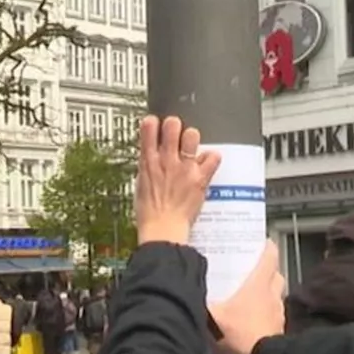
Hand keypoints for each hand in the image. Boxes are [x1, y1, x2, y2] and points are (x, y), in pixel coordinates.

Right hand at [135, 115, 221, 244]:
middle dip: (175, 126)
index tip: (156, 124)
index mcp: (148, 162)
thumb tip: (153, 158)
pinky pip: (213, 156)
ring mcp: (185, 168)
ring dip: (192, 138)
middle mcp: (167, 161)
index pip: (149, 128)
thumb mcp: (141, 184)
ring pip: (192, 135)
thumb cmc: (151, 213)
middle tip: (176, 134)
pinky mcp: (200, 178)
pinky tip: (206, 163)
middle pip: (173, 125)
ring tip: (191, 147)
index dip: (154, 122)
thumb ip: (149, 167)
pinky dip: (211, 157)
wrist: (163, 230)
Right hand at [209, 241, 284, 353]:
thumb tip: (189, 289)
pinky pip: (275, 314)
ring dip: (269, 292)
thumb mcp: (212, 317)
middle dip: (268, 270)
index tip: (263, 242)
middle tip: (254, 269)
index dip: (266, 247)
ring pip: (277, 294)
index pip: (268, 258)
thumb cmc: (238, 334)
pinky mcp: (279, 329)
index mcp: (258, 285)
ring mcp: (278, 313)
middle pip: (276, 275)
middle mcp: (272, 295)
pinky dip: (268, 311)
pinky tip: (255, 318)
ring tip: (253, 294)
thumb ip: (202, 302)